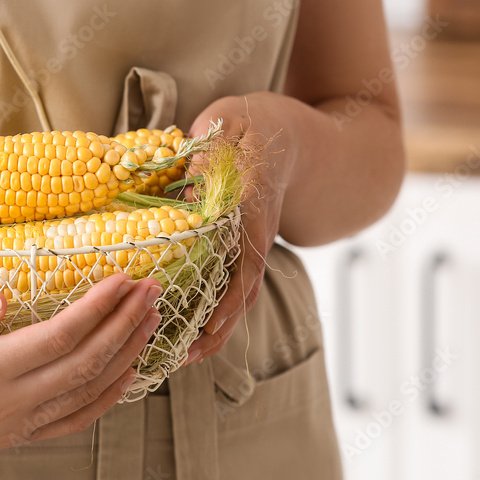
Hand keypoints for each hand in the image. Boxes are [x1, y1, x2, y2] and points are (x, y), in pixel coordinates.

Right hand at [0, 274, 161, 479]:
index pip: (59, 337)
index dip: (98, 308)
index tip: (123, 278)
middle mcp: (10, 402)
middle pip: (86, 361)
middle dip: (125, 323)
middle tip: (153, 289)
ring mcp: (17, 423)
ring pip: (88, 390)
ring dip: (126, 354)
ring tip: (151, 321)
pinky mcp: (16, 436)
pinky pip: (74, 421)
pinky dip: (108, 398)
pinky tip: (125, 375)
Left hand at [183, 93, 294, 364]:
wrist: (297, 134)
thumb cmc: (259, 123)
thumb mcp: (232, 121)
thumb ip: (212, 148)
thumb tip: (193, 185)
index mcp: (253, 206)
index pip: (247, 260)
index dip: (229, 296)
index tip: (209, 325)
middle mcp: (257, 234)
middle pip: (244, 292)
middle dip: (217, 329)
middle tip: (183, 358)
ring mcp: (254, 244)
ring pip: (241, 295)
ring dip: (215, 329)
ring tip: (181, 357)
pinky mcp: (245, 247)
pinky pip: (233, 284)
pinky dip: (214, 310)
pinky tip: (188, 329)